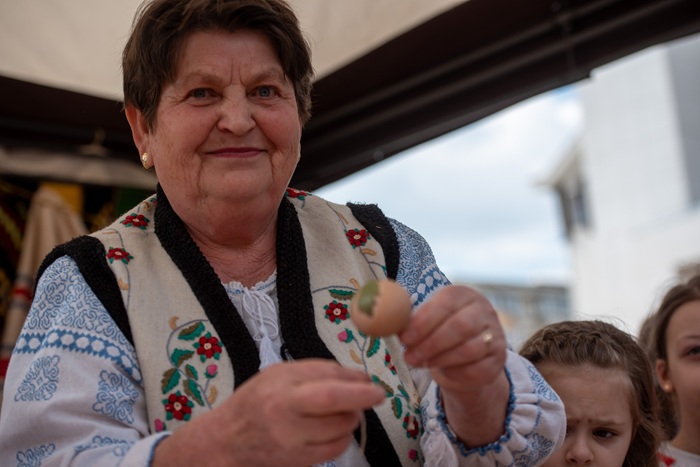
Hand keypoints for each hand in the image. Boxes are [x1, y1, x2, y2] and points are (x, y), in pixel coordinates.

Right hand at [154, 359, 385, 466]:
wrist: (227, 440)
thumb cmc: (256, 399)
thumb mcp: (280, 374)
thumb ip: (317, 371)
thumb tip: (359, 377)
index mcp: (281, 387)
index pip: (325, 381)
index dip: (355, 381)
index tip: (373, 380)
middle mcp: (285, 414)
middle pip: (333, 404)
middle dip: (362, 398)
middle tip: (377, 394)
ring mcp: (292, 441)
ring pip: (340, 428)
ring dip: (352, 417)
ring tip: (344, 410)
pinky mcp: (299, 461)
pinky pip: (335, 449)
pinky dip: (342, 436)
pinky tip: (334, 428)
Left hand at [399, 285, 508, 444]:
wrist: (465, 357)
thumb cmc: (437, 331)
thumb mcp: (424, 320)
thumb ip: (406, 318)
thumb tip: (379, 318)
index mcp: (463, 295)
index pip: (446, 303)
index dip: (424, 321)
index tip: (404, 338)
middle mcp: (484, 311)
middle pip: (460, 326)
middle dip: (430, 343)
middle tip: (408, 357)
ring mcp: (495, 336)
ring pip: (470, 349)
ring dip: (440, 359)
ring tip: (419, 364)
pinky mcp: (498, 361)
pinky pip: (478, 369)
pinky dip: (457, 372)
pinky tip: (441, 372)